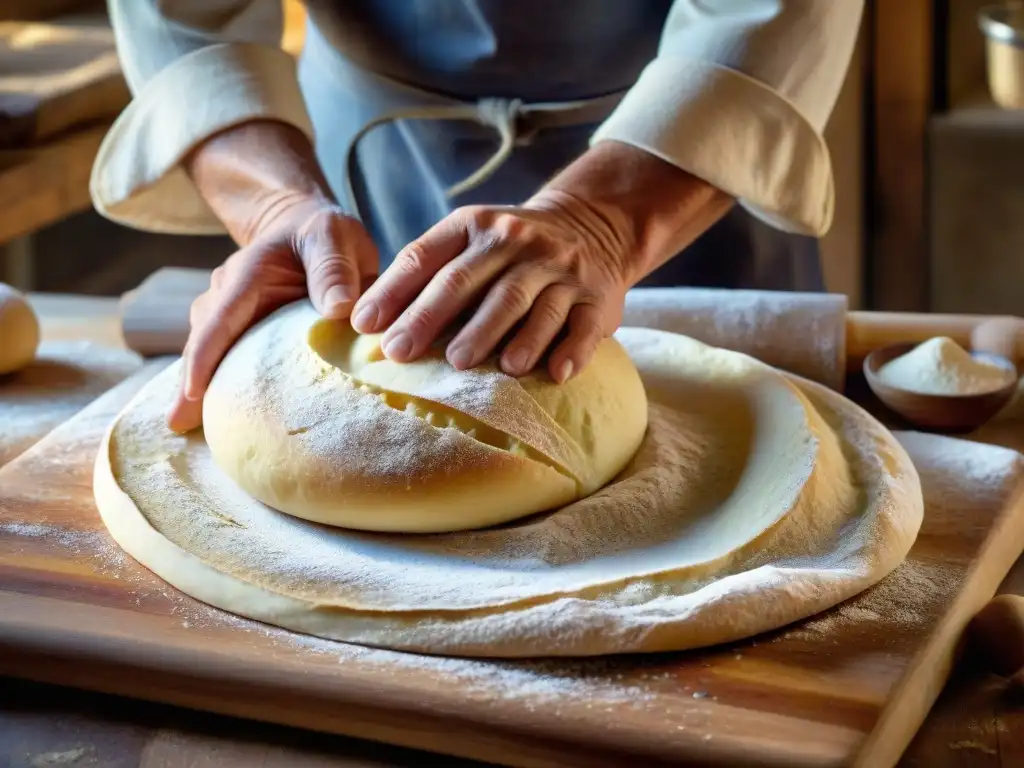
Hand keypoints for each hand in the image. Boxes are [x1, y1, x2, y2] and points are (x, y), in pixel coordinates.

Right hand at [167, 193, 376, 432]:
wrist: (309, 230)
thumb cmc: (322, 234)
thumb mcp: (333, 236)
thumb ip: (333, 268)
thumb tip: (339, 309)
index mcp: (246, 277)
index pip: (219, 319)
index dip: (204, 357)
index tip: (192, 393)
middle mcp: (227, 299)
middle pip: (204, 346)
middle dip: (190, 386)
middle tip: (180, 427)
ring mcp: (232, 319)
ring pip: (214, 358)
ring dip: (207, 392)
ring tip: (196, 432)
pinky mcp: (245, 336)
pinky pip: (232, 363)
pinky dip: (228, 389)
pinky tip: (229, 425)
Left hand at [351, 192, 630, 382]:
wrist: (596, 226)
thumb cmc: (511, 249)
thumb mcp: (470, 239)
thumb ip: (426, 272)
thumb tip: (365, 320)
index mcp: (476, 226)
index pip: (427, 256)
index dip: (394, 291)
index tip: (364, 325)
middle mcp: (517, 242)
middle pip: (469, 282)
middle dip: (431, 317)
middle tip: (401, 353)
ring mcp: (559, 270)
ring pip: (524, 303)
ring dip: (495, 335)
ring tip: (464, 364)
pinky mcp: (596, 299)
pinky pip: (583, 325)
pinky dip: (569, 350)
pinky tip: (553, 373)